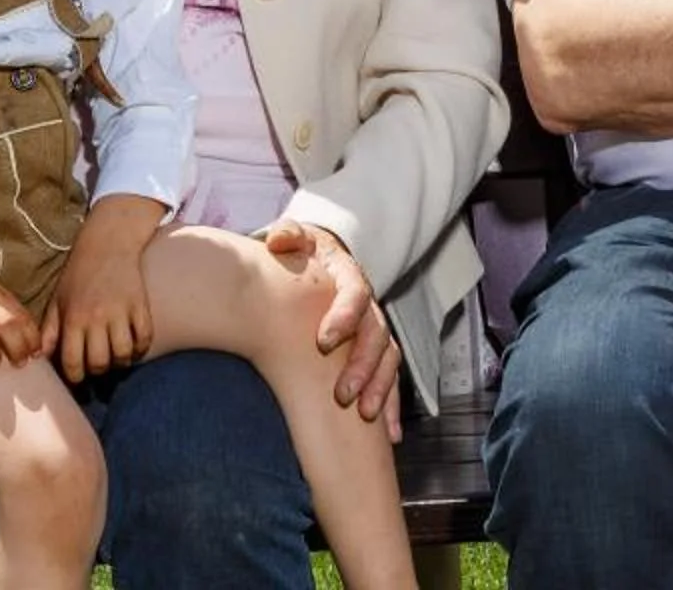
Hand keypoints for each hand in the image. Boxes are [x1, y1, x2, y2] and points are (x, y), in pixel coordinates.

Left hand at [45, 197, 162, 381]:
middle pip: (99, 362)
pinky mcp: (140, 305)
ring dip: (120, 361)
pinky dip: (141, 349)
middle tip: (98, 364)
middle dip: (98, 370)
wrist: (108, 244)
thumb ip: (49, 331)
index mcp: (73, 318)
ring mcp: (121, 311)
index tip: (78, 376)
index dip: (75, 376)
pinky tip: (134, 346)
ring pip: (123, 353)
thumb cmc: (78, 275)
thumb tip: (39, 358)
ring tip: (116, 356)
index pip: (73, 362)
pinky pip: (145, 337)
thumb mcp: (57, 300)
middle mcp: (96, 317)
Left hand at [259, 219, 402, 439]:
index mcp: (349, 278)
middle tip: (342, 394)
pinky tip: (391, 436)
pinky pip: (390, 380)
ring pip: (388, 361)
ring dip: (381, 389)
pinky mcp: (375, 354)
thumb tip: (280, 239)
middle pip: (376, 335)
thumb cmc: (302, 256)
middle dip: (362, 366)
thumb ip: (288, 234)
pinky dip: (392, 407)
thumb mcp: (296, 238)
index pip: (354, 295)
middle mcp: (369, 307)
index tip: (323, 341)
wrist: (322, 263)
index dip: (343, 317)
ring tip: (365, 416)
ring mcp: (375, 332)